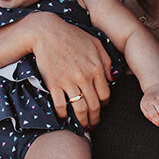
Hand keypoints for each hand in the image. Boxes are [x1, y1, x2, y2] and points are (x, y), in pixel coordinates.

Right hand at [28, 12, 112, 129]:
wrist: (46, 31)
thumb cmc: (72, 35)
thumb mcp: (95, 43)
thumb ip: (106, 60)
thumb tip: (112, 78)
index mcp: (96, 68)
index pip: (105, 95)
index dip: (104, 105)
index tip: (100, 108)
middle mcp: (84, 77)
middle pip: (94, 106)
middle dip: (95, 118)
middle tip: (93, 124)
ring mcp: (68, 82)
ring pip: (80, 109)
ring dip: (82, 122)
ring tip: (83, 126)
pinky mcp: (53, 84)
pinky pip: (60, 106)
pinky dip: (63, 115)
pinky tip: (64, 117)